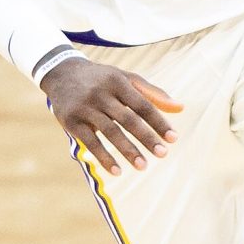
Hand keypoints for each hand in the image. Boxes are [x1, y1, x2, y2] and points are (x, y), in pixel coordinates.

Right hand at [40, 57, 182, 175]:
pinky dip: (104, 157)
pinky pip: (90, 142)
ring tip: (143, 166)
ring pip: (110, 132)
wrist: (62, 73)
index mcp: (118, 81)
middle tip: (163, 154)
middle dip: (146, 138)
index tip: (173, 138)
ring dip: (127, 150)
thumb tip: (181, 108)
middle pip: (128, 119)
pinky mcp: (71, 121)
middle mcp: (101, 93)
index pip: (143, 104)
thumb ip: (153, 94)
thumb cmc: (102, 79)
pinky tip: (117, 171)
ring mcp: (85, 107)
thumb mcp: (126, 79)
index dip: (159, 122)